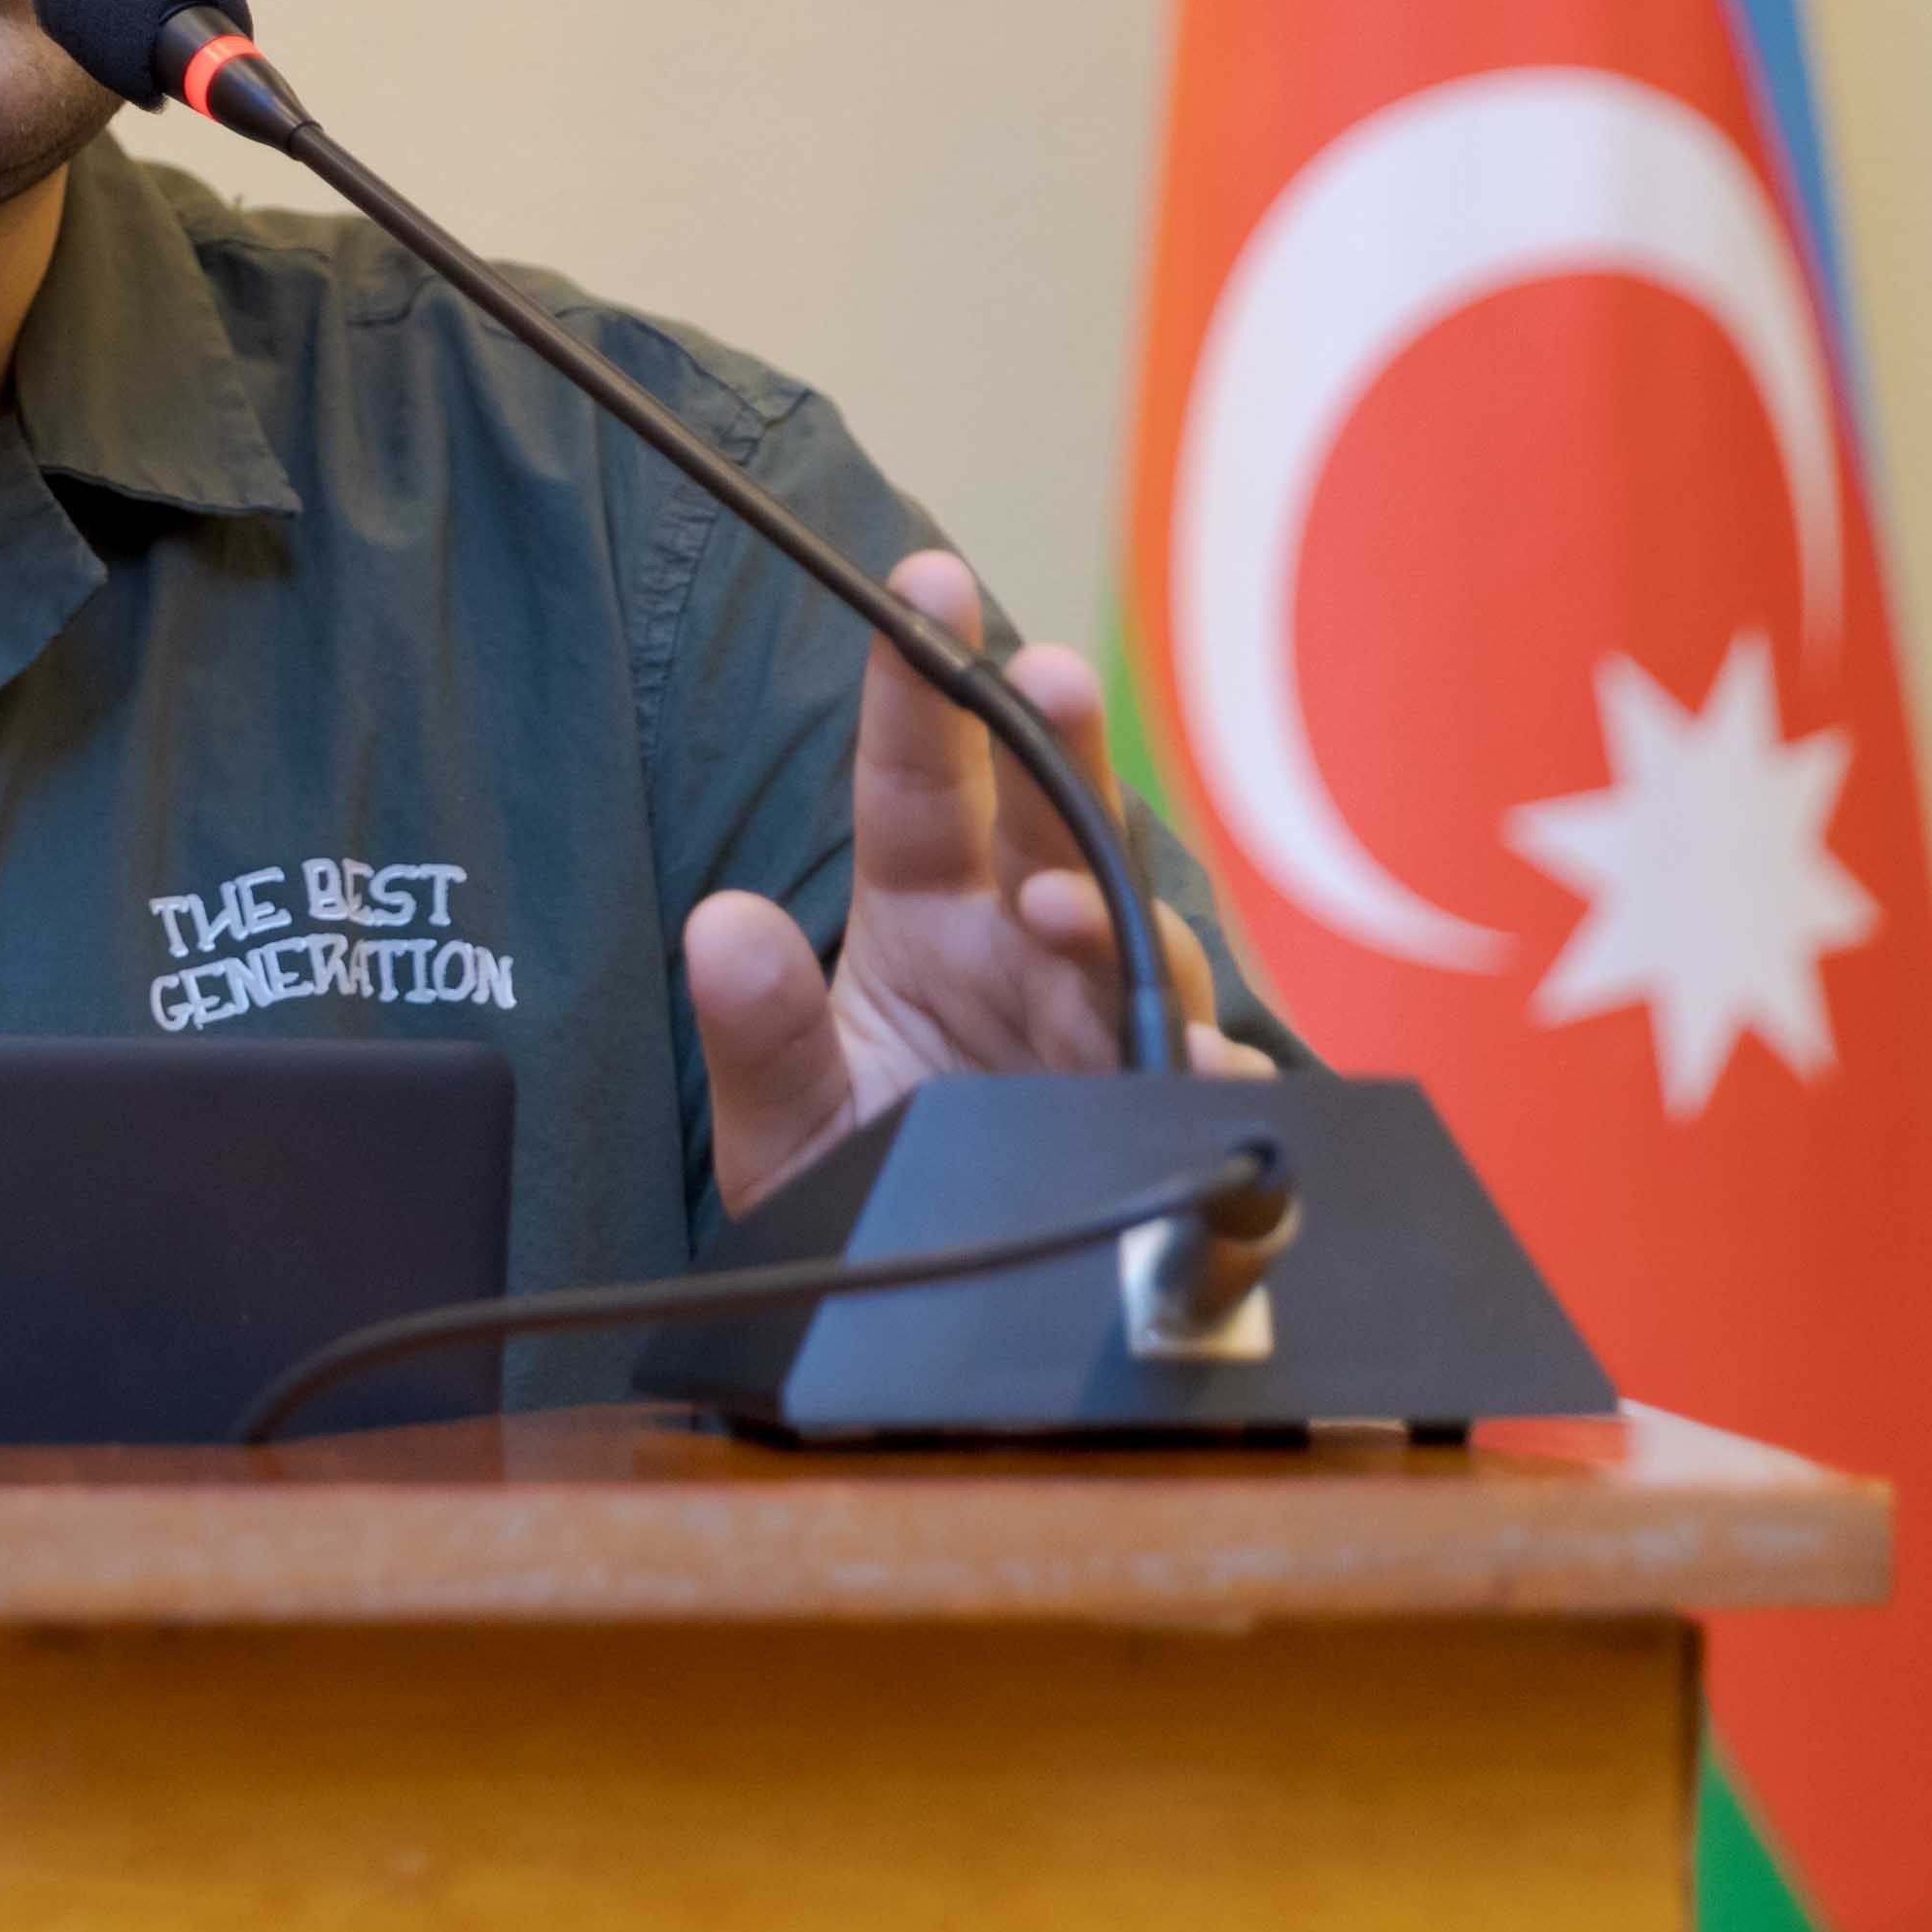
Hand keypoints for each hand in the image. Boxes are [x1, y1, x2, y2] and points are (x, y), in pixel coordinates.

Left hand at [685, 554, 1265, 1215]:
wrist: (936, 1347)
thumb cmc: (862, 1204)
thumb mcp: (785, 1131)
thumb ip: (760, 1036)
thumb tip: (721, 924)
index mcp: (933, 928)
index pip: (924, 787)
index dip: (924, 687)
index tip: (925, 584)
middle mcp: (1034, 965)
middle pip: (1059, 829)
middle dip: (1062, 745)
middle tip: (1045, 673)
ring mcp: (1109, 1045)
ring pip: (1143, 949)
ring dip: (1111, 919)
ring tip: (1061, 908)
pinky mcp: (1165, 1145)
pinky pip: (1210, 1103)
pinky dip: (1210, 1084)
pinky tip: (1193, 1071)